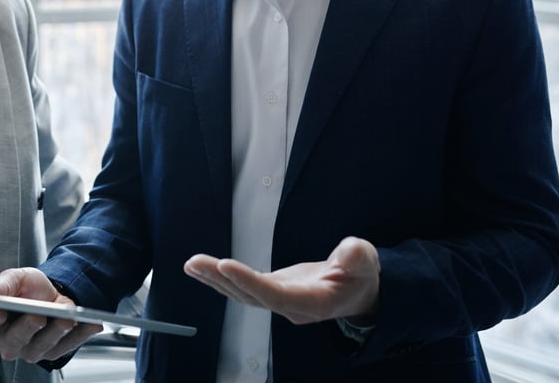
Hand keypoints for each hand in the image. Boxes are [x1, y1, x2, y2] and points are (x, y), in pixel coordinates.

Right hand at [0, 267, 102, 363]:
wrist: (49, 293)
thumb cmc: (26, 289)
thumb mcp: (14, 278)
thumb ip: (1, 285)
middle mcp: (10, 342)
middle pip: (16, 340)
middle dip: (28, 327)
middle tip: (38, 316)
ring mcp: (31, 350)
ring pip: (42, 345)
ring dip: (56, 331)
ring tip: (67, 317)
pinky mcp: (53, 352)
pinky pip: (67, 345)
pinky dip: (81, 334)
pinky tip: (91, 324)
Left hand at [183, 236, 379, 324]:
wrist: (360, 291)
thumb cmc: (362, 275)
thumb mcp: (366, 261)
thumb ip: (357, 257)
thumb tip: (349, 252)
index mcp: (314, 301)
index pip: (276, 295)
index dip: (250, 282)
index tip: (226, 265)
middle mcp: (292, 306)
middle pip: (251, 296)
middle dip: (222, 279)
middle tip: (196, 262)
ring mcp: (280, 300)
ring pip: (242, 294)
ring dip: (215, 279)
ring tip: (192, 264)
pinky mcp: (273, 291)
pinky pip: (243, 288)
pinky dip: (222, 278)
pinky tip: (202, 268)